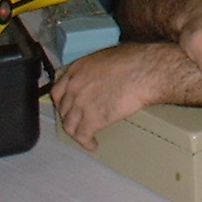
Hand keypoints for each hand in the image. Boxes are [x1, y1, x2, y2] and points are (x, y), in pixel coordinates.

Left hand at [52, 43, 175, 149]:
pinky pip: (83, 136)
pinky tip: (93, 145)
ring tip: (85, 136)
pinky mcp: (92, 120)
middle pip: (64, 110)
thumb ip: (97, 68)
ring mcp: (81, 105)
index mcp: (77, 70)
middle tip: (80, 121)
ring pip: (70, 125)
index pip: (58, 91)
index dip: (63, 102)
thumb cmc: (135, 60)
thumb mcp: (109, 56)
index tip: (67, 107)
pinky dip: (87, 142)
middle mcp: (74, 88)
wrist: (143, 72)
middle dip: (71, 117)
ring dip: (77, 132)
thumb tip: (102, 74)